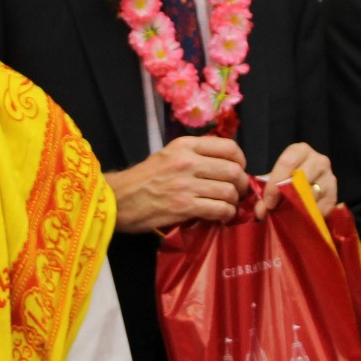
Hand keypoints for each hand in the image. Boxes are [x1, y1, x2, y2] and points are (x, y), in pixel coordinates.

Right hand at [106, 136, 249, 232]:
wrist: (119, 198)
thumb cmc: (144, 178)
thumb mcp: (167, 154)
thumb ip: (194, 154)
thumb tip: (224, 163)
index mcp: (185, 145)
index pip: (228, 147)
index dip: (241, 160)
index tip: (240, 168)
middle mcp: (187, 161)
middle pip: (233, 170)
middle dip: (242, 183)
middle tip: (238, 191)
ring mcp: (186, 185)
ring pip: (229, 191)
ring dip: (233, 201)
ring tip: (228, 204)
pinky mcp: (184, 206)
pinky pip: (219, 209)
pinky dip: (225, 214)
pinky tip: (221, 215)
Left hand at [256, 142, 336, 218]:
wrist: (304, 187)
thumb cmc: (286, 180)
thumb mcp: (274, 182)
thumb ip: (264, 194)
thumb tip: (261, 210)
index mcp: (300, 151)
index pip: (288, 163)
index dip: (276, 183)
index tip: (268, 201)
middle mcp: (319, 160)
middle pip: (302, 178)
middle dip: (287, 196)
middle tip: (275, 210)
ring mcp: (329, 177)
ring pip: (313, 194)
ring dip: (298, 208)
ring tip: (287, 215)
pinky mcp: (334, 195)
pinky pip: (323, 208)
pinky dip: (311, 216)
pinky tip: (302, 219)